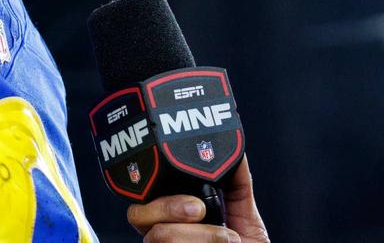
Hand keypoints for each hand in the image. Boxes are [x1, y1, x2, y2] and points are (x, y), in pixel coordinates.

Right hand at [125, 155, 269, 241]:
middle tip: (199, 209)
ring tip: (228, 237)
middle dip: (167, 205)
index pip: (145, 192)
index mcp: (174, 214)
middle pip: (137, 213)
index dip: (153, 179)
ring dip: (199, 234)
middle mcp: (164, 232)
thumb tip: (233, 149)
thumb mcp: (245, 215)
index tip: (180, 170)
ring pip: (158, 235)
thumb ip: (237, 183)